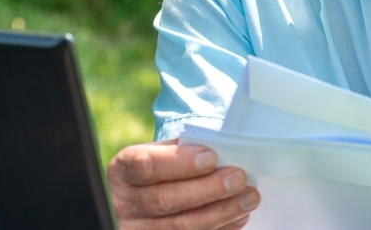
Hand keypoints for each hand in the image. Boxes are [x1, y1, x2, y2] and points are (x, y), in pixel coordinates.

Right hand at [108, 138, 260, 228]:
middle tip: (238, 179)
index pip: (146, 166)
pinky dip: (219, 229)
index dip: (179, 163)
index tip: (211, 157)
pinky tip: (238, 217)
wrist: (143, 195)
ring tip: (248, 198)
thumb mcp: (159, 152)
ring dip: (220, 212)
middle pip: (165, 200)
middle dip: (207, 190)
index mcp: (122, 171)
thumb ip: (182, 149)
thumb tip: (222, 149)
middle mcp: (124, 204)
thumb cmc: (159, 167)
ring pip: (180, 226)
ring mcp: (137, 229)